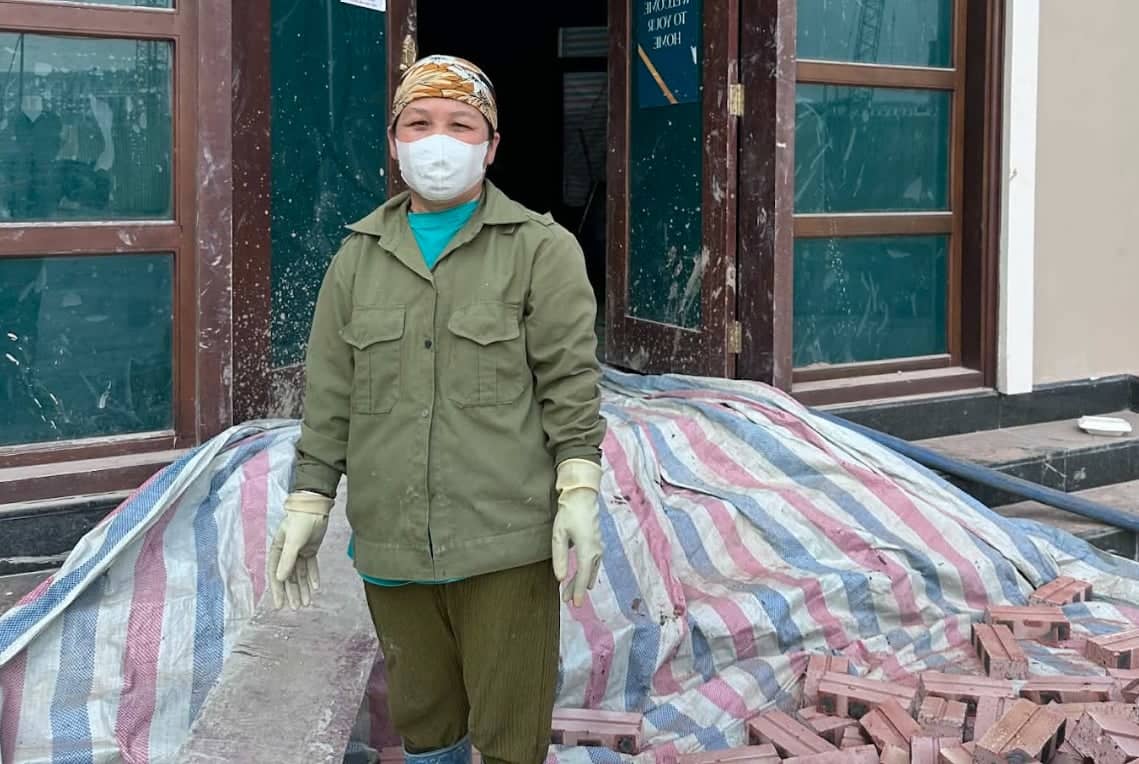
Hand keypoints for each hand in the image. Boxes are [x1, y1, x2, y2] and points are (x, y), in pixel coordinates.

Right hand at [267, 491, 332, 608]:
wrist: (315, 508)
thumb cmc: (300, 522)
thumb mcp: (292, 541)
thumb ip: (287, 560)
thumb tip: (280, 579)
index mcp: (277, 551)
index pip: (276, 575)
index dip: (278, 591)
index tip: (280, 605)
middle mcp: (287, 553)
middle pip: (288, 577)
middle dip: (292, 593)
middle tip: (297, 608)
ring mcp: (299, 552)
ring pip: (300, 574)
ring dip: (303, 588)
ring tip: (307, 603)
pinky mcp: (310, 549)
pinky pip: (311, 566)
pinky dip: (313, 576)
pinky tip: (316, 587)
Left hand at [551, 458, 603, 606]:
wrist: (583, 496)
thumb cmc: (569, 513)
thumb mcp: (559, 535)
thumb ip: (560, 557)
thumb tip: (560, 578)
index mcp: (587, 550)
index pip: (583, 576)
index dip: (579, 591)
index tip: (576, 604)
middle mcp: (596, 551)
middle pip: (587, 575)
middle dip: (578, 588)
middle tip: (568, 601)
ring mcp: (599, 547)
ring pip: (591, 570)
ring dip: (582, 581)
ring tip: (573, 592)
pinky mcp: (597, 543)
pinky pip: (594, 563)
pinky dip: (588, 572)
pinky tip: (584, 576)